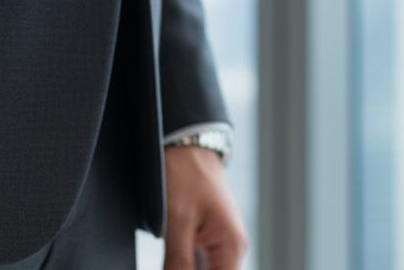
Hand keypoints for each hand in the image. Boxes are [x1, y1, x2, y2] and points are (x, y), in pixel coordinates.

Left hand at [163, 145, 247, 269]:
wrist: (186, 144)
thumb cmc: (186, 173)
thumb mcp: (177, 222)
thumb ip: (178, 265)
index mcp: (232, 247)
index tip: (175, 268)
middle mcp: (231, 248)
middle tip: (171, 259)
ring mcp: (219, 244)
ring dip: (183, 268)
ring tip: (171, 255)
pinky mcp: (207, 239)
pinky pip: (198, 265)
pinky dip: (183, 267)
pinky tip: (171, 259)